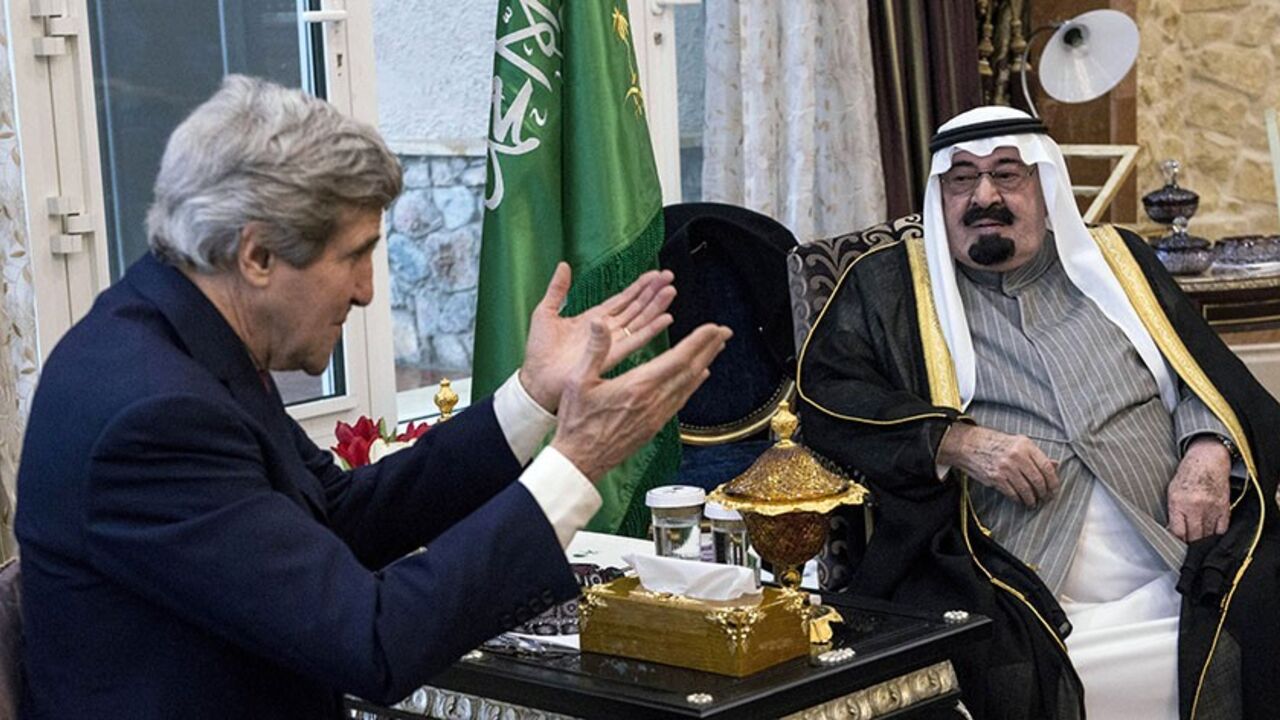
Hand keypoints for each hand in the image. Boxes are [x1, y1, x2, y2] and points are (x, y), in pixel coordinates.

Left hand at [520, 263, 676, 412]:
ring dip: (656, 306)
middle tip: (669, 276)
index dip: (638, 287)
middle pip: (636, 307)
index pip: (622, 299)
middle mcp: (606, 330)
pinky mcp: (611, 354)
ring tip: (671, 290)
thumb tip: (563, 265)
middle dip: (653, 291)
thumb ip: (557, 289)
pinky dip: (651, 329)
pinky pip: (635, 340)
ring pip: (639, 320)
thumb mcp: (546, 312)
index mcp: (593, 320)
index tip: (654, 274)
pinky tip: (665, 318)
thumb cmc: (539, 352)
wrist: (536, 379)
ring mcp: (611, 342)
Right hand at [551, 321, 731, 481]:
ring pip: (688, 385)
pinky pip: (680, 400)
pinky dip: (693, 384)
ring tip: (716, 348)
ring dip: (704, 363)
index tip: (713, 328)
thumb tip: (599, 322)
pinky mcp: (654, 426)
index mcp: (637, 386)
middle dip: (709, 348)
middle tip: (725, 332)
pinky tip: (698, 376)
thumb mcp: (578, 381)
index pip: (677, 359)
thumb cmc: (577, 421)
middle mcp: (653, 401)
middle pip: (690, 370)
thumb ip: (594, 350)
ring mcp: (656, 415)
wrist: (580, 460)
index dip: (698, 342)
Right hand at [937, 423, 1059, 506]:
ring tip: (1033, 502)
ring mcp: (1006, 468)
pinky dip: (1019, 499)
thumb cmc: (995, 442)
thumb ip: (1037, 455)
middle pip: (1038, 481)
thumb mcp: (1018, 442)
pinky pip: (1012, 493)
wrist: (969, 444)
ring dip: (1032, 499)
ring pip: (1026, 490)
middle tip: (1045, 498)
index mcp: (1026, 446)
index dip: (1054, 482)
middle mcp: (1017, 456)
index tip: (1054, 490)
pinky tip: (1020, 500)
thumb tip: (1056, 465)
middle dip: (1044, 493)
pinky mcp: (995, 478)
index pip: (1047, 467)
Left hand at [1167, 436, 1230, 541]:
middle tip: (1186, 548)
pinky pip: (1221, 530)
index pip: (1178, 532)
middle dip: (1189, 544)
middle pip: (1194, 537)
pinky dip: (1216, 536)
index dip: (1176, 542)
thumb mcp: (1172, 492)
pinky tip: (1211, 539)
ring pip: (1208, 536)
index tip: (1175, 546)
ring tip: (1198, 546)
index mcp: (1179, 502)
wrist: (1208, 461)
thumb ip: (1173, 512)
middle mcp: (1195, 507)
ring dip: (1202, 542)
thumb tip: (1172, 532)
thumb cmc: (1187, 475)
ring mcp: (1212, 509)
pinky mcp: (1224, 509)